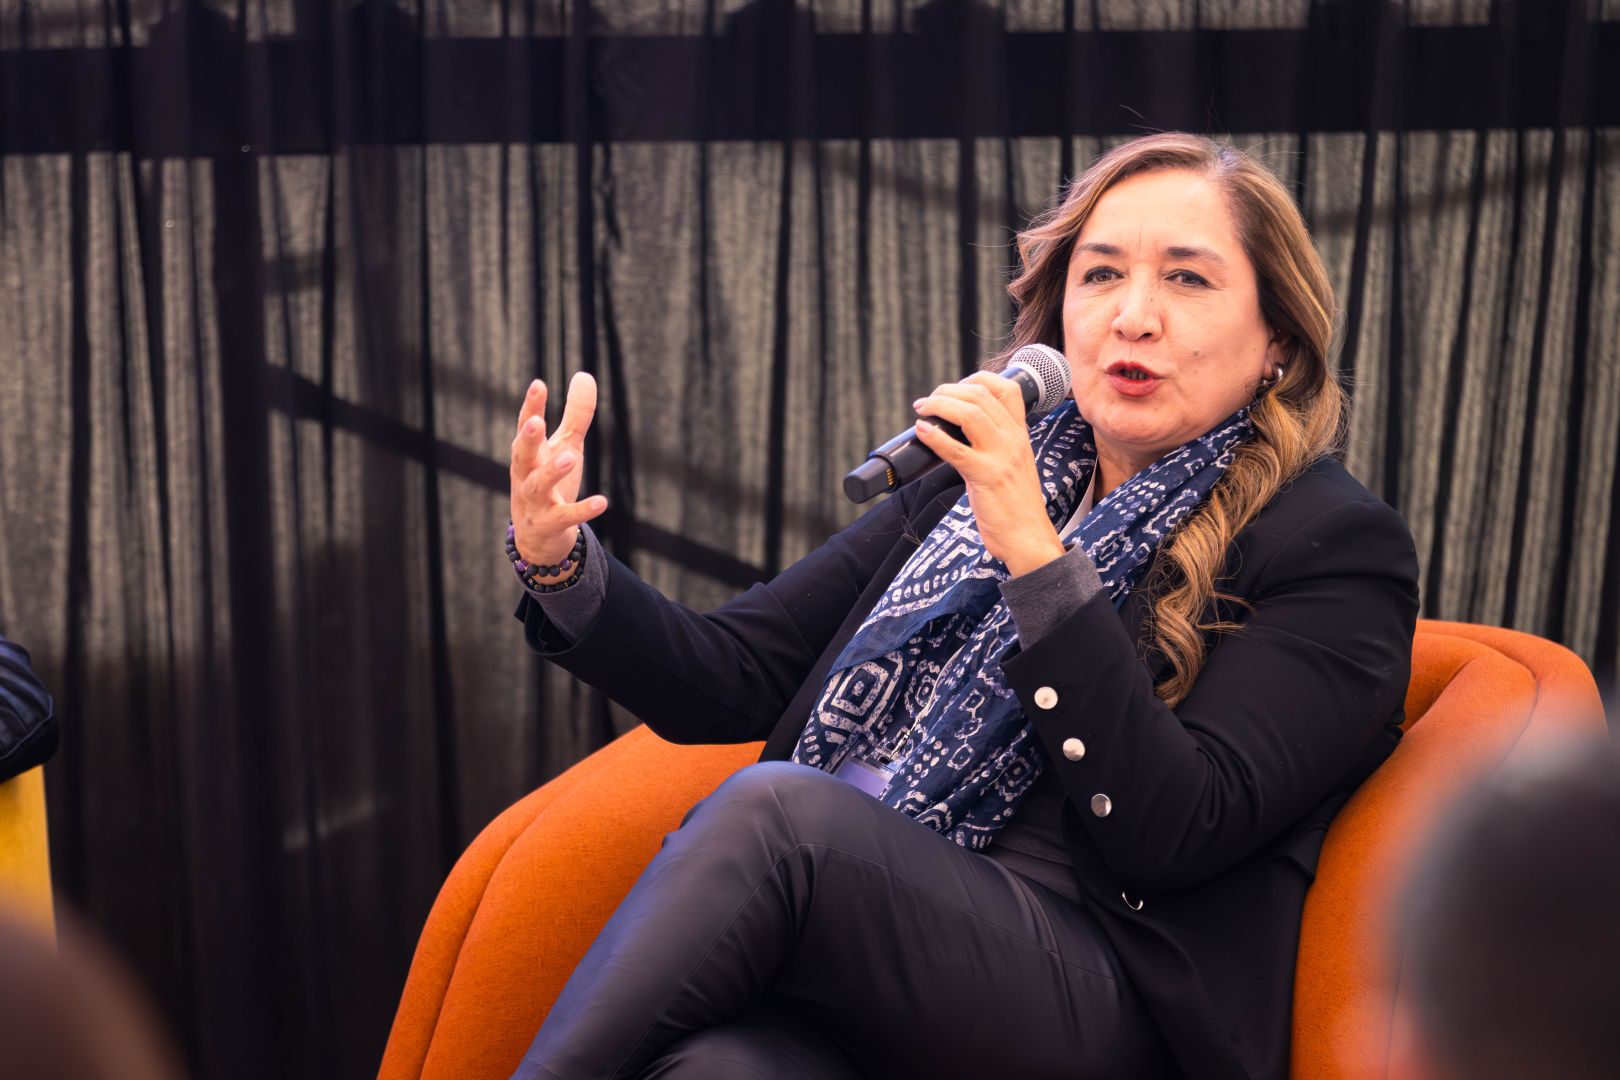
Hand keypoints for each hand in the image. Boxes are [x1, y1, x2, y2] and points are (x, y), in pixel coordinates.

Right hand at [509, 372, 608, 570]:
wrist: (539, 538)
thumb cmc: (551, 483)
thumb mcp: (565, 446)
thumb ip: (575, 414)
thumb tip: (584, 374)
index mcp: (529, 454)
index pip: (526, 426)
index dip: (531, 406)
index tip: (538, 385)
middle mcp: (526, 475)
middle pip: (522, 455)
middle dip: (527, 439)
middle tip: (536, 422)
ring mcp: (535, 501)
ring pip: (539, 485)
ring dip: (552, 471)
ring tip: (569, 456)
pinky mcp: (551, 524)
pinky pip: (565, 517)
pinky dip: (582, 510)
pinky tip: (602, 501)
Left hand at [912, 372, 1064, 576]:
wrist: (1028, 537)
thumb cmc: (1015, 504)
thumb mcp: (1012, 464)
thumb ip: (994, 444)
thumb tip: (958, 430)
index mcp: (1020, 434)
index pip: (1007, 388)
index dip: (977, 378)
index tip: (955, 388)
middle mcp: (1013, 440)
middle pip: (980, 395)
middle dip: (947, 391)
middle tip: (928, 402)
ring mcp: (1001, 457)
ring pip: (969, 413)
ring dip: (939, 406)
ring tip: (922, 409)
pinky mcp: (986, 477)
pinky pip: (956, 450)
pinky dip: (935, 436)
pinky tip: (922, 431)